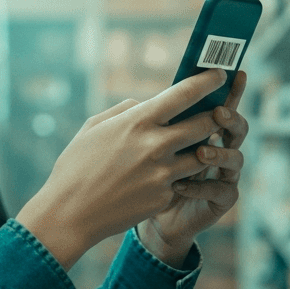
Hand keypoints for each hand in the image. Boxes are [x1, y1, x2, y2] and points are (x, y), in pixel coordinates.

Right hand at [17, 69, 229, 269]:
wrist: (70, 213)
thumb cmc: (77, 166)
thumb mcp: (94, 126)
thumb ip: (125, 109)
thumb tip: (147, 103)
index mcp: (137, 121)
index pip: (184, 94)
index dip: (207, 81)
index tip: (219, 75)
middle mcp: (155, 145)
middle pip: (205, 124)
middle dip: (216, 116)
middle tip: (219, 112)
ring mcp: (163, 174)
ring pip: (202, 155)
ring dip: (204, 148)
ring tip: (200, 144)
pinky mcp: (164, 197)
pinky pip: (183, 181)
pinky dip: (181, 175)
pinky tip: (171, 175)